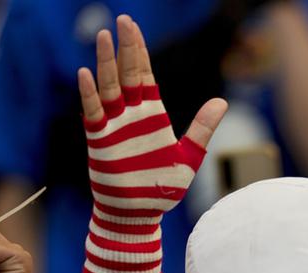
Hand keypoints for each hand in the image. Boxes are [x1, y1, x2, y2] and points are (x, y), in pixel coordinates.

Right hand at [77, 14, 227, 272]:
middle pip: (126, 74)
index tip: (132, 26)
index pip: (145, 75)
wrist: (139, 216)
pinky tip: (86, 75)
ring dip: (105, 64)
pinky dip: (89, 95)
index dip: (139, 51)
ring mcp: (114, 127)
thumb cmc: (161, 189)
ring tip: (104, 38)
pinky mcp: (100, 142)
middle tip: (121, 22)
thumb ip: (202, 130)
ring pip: (108, 88)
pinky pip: (92, 113)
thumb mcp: (188, 158)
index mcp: (153, 116)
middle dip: (124, 48)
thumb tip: (221, 101)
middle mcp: (131, 116)